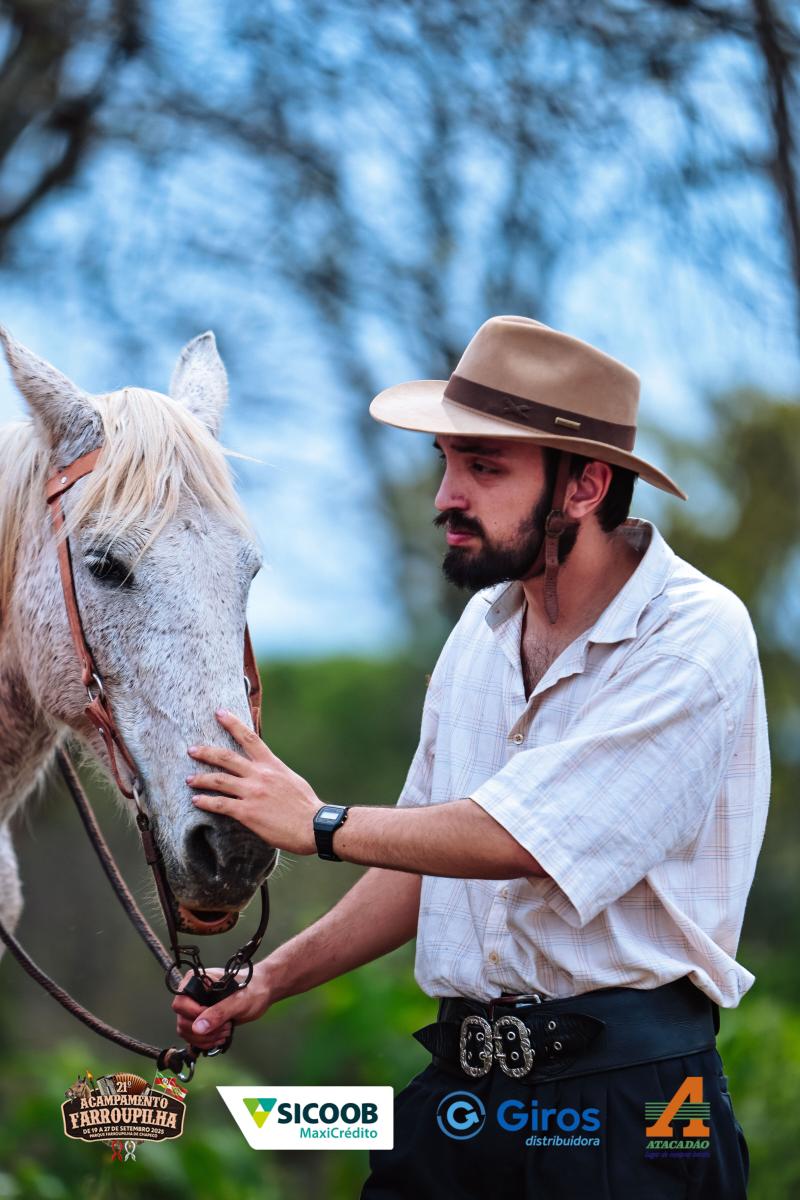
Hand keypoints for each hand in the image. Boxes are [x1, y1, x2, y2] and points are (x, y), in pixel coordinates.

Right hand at [171, 964, 273, 1050]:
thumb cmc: (252, 989)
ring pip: (186, 1032)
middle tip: (224, 1027)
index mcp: (197, 981)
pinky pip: (194, 1037)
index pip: (180, 1003)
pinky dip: (207, 1042)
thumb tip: (198, 1028)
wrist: (261, 993)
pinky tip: (221, 1037)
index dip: (194, 1014)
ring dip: (206, 1038)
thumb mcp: (238, 1001)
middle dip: (203, 1030)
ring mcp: (195, 1008)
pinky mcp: (201, 1021)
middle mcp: (192, 995)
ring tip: (225, 1031)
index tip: (213, 1018)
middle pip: (182, 1020)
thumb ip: (218, 1013)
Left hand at [186, 709, 320, 854]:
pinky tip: (197, 800)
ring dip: (200, 778)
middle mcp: (259, 775)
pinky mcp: (247, 812)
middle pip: (226, 757)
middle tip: (191, 750)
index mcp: (271, 765)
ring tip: (189, 779)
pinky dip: (206, 801)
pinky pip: (220, 804)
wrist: (313, 826)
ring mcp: (252, 793)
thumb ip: (274, 772)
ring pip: (219, 780)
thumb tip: (265, 769)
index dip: (233, 723)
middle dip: (206, 752)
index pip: (249, 738)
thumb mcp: (291, 779)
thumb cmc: (305, 805)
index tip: (219, 713)